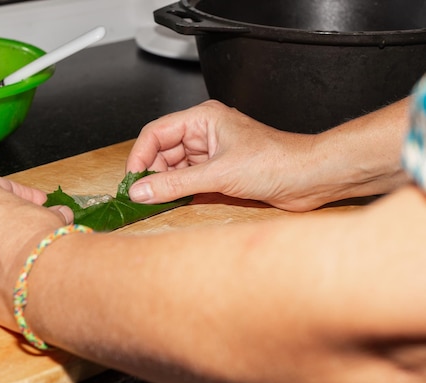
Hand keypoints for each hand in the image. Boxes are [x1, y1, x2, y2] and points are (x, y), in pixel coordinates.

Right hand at [125, 99, 407, 210]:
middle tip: (140, 197)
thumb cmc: (277, 161)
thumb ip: (175, 185)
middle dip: (151, 173)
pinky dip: (180, 192)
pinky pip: (190, 181)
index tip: (131, 180)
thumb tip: (141, 190)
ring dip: (165, 185)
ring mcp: (212, 153)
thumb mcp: (217, 175)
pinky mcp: (221, 172)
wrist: (311, 178)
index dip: (140, 156)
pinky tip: (173, 204)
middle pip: (163, 151)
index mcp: (203, 119)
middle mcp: (205, 133)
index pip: (156, 132)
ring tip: (155, 203)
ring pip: (175, 168)